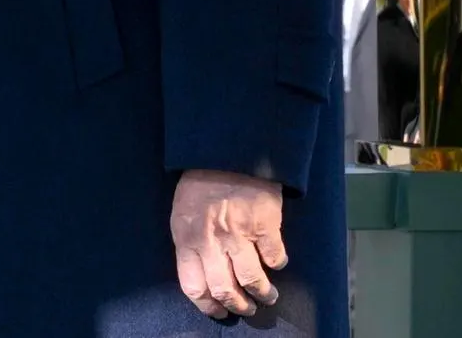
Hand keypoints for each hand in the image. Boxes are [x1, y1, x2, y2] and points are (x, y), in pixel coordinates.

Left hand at [170, 169, 286, 318]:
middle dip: (238, 305)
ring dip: (262, 294)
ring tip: (268, 296)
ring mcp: (238, 233)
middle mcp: (211, 240)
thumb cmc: (201, 183)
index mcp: (187, 237)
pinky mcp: (264, 224)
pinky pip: (275, 257)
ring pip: (252, 280)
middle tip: (248, 308)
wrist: (226, 150)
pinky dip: (278, 263)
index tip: (220, 312)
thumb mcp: (184, 213)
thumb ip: (192, 244)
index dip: (208, 306)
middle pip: (224, 290)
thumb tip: (205, 277)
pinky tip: (276, 260)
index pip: (193, 286)